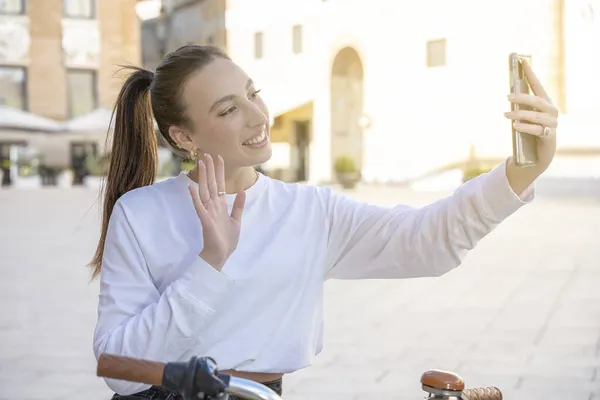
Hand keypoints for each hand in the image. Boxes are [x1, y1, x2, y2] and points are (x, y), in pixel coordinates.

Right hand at [188, 154, 245, 269]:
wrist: (220, 255)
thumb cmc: (226, 240)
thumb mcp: (236, 220)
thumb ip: (238, 206)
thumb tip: (243, 191)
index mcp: (220, 205)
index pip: (220, 184)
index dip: (220, 171)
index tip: (219, 157)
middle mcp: (213, 206)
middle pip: (211, 184)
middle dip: (210, 169)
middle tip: (207, 153)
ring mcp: (208, 212)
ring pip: (204, 191)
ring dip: (202, 177)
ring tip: (200, 164)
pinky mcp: (205, 220)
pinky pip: (199, 207)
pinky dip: (195, 197)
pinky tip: (191, 187)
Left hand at [503, 58, 558, 171]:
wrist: (539, 154)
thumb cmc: (530, 131)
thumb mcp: (524, 116)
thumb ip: (520, 106)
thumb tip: (507, 94)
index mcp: (545, 102)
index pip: (537, 85)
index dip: (530, 73)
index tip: (522, 61)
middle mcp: (551, 110)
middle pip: (536, 100)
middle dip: (522, 97)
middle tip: (507, 96)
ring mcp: (552, 123)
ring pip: (535, 116)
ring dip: (519, 114)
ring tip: (505, 114)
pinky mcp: (549, 136)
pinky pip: (536, 130)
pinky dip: (525, 127)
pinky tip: (514, 126)